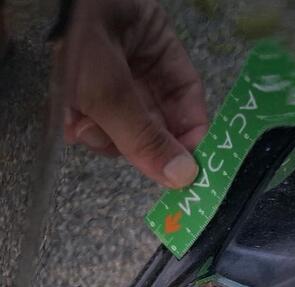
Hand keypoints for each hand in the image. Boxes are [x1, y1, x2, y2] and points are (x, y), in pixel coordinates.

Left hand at [60, 0, 207, 187]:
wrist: (11, 14)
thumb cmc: (67, 35)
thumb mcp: (109, 87)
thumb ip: (144, 135)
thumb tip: (183, 176)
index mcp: (154, 42)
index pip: (187, 96)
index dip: (189, 132)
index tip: (184, 166)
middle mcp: (134, 59)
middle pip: (154, 117)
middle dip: (138, 137)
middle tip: (128, 151)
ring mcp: (104, 74)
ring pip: (123, 124)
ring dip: (105, 134)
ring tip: (81, 123)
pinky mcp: (76, 89)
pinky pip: (94, 121)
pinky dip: (83, 126)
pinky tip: (69, 120)